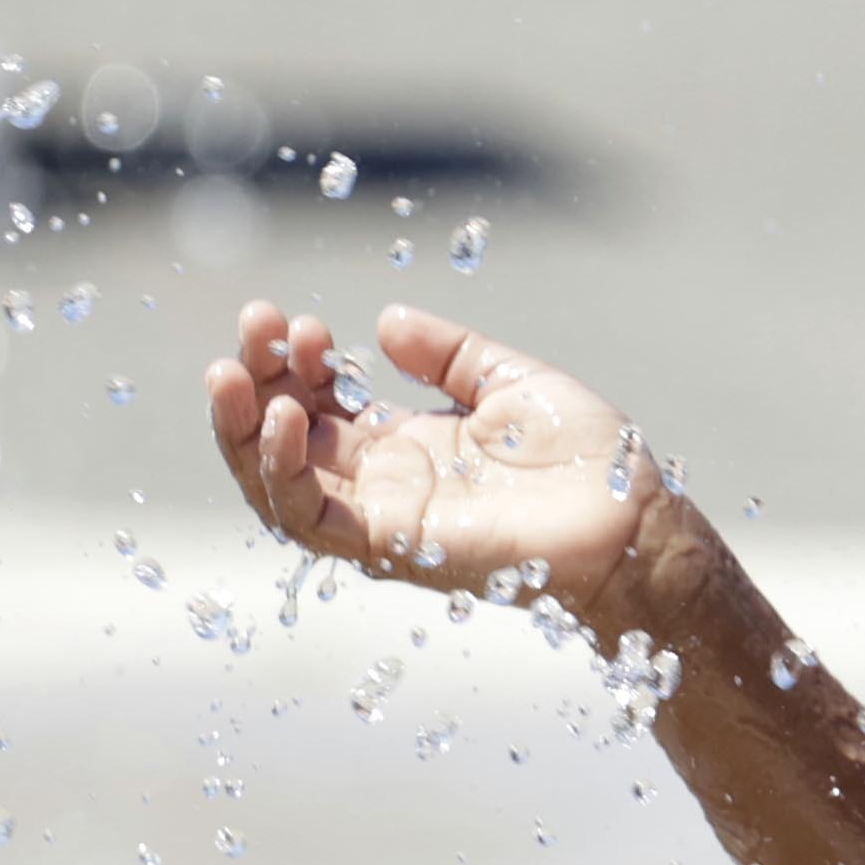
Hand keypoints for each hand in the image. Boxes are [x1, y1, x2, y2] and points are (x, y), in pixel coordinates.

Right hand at [202, 300, 673, 619]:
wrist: (629, 520)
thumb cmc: (585, 458)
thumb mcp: (507, 382)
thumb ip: (447, 354)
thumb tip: (384, 321)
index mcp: (408, 446)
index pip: (321, 404)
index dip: (298, 361)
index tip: (298, 320)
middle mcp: (384, 484)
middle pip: (286, 437)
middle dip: (258, 378)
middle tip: (255, 322)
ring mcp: (381, 517)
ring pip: (278, 481)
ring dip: (242, 427)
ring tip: (234, 371)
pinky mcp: (389, 544)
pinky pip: (309, 517)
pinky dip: (282, 470)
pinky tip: (281, 417)